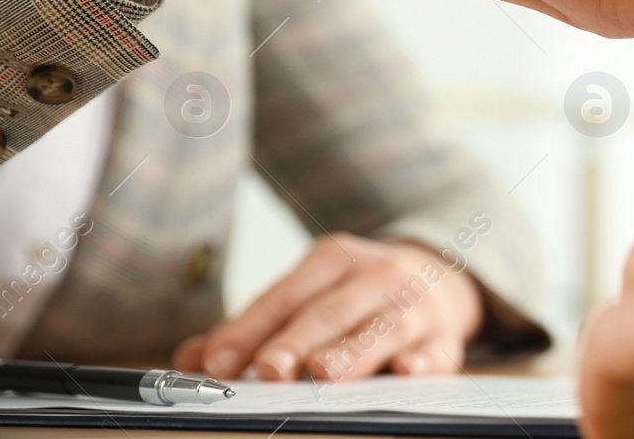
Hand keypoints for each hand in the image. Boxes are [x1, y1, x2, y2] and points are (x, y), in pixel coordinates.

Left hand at [172, 234, 482, 382]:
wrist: (436, 277)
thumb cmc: (354, 296)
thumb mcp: (307, 295)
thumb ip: (252, 327)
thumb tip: (188, 360)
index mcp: (335, 259)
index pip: (286, 295)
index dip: (251, 329)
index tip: (218, 363)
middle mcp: (379, 274)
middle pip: (332, 310)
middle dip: (298, 340)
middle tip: (268, 369)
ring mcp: (416, 305)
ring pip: (383, 328)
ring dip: (352, 353)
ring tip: (323, 374)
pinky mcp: (445, 337)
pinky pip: (437, 350)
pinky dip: (422, 361)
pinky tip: (407, 371)